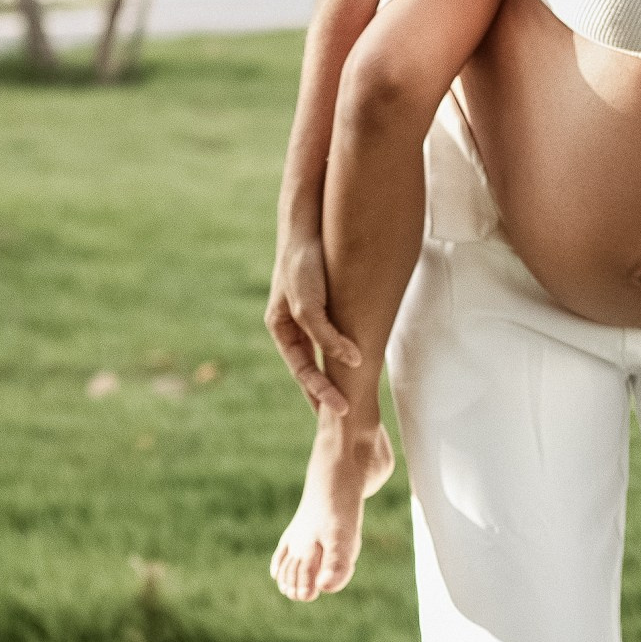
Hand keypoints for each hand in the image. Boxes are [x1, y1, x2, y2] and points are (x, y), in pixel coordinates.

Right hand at [265, 233, 361, 413]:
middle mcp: (293, 324)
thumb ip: (326, 336)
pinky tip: (359, 357)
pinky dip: (345, 348)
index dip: (321, 392)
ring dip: (336, 371)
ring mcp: (308, 312)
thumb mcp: (309, 305)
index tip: (341, 411)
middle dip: (325, 390)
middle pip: (310, 366)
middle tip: (345, 415)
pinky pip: (335, 331)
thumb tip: (353, 362)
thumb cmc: (304, 265)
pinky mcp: (325, 300)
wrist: (310, 226)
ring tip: (352, 394)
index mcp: (281, 328)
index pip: (302, 371)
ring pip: (324, 351)